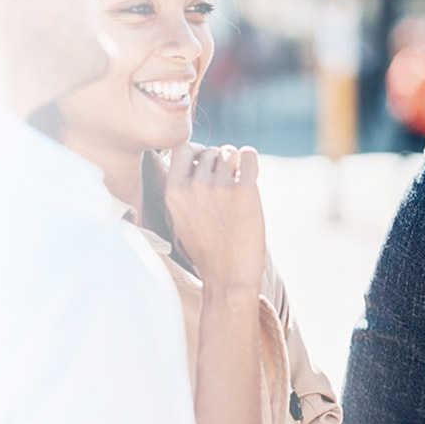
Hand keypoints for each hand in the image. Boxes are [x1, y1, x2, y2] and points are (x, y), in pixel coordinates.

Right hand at [163, 143, 265, 291]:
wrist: (229, 275)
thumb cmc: (207, 248)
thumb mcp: (181, 217)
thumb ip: (184, 188)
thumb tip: (201, 156)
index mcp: (174, 191)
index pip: (183, 148)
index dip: (197, 153)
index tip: (206, 166)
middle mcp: (194, 185)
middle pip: (210, 151)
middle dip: (219, 162)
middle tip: (227, 184)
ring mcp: (219, 186)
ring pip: (229, 152)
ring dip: (236, 164)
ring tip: (237, 185)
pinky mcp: (244, 190)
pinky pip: (249, 155)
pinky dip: (250, 160)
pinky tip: (250, 175)